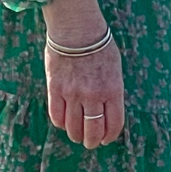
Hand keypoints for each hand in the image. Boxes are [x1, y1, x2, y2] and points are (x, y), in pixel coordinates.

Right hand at [42, 0, 124, 148]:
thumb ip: (112, 92)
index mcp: (113, 90)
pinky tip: (64, 122)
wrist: (77, 28)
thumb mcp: (115, 70)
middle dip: (92, 141)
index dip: (109, 136)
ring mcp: (73, 93)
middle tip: (90, 142)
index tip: (106, 139)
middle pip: (93, 131)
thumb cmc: (99, 46)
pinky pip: (56, 116)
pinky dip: (60, 123)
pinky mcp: (55, 89)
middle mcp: (93, 95)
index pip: (114, 124)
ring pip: (73, 127)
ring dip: (76, 135)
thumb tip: (106, 112)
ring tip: (77, 135)